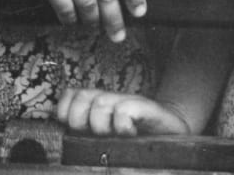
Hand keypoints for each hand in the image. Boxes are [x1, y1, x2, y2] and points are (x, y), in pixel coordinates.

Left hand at [56, 87, 190, 135]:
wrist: (173, 130)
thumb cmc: (135, 137)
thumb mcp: (107, 135)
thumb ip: (85, 132)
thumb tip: (60, 130)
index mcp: (96, 103)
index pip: (69, 95)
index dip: (65, 112)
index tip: (75, 129)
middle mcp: (109, 98)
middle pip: (81, 97)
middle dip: (80, 121)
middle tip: (95, 136)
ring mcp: (127, 101)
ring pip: (99, 104)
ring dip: (102, 126)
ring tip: (114, 137)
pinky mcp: (146, 108)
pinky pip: (123, 110)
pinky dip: (122, 125)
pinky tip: (129, 133)